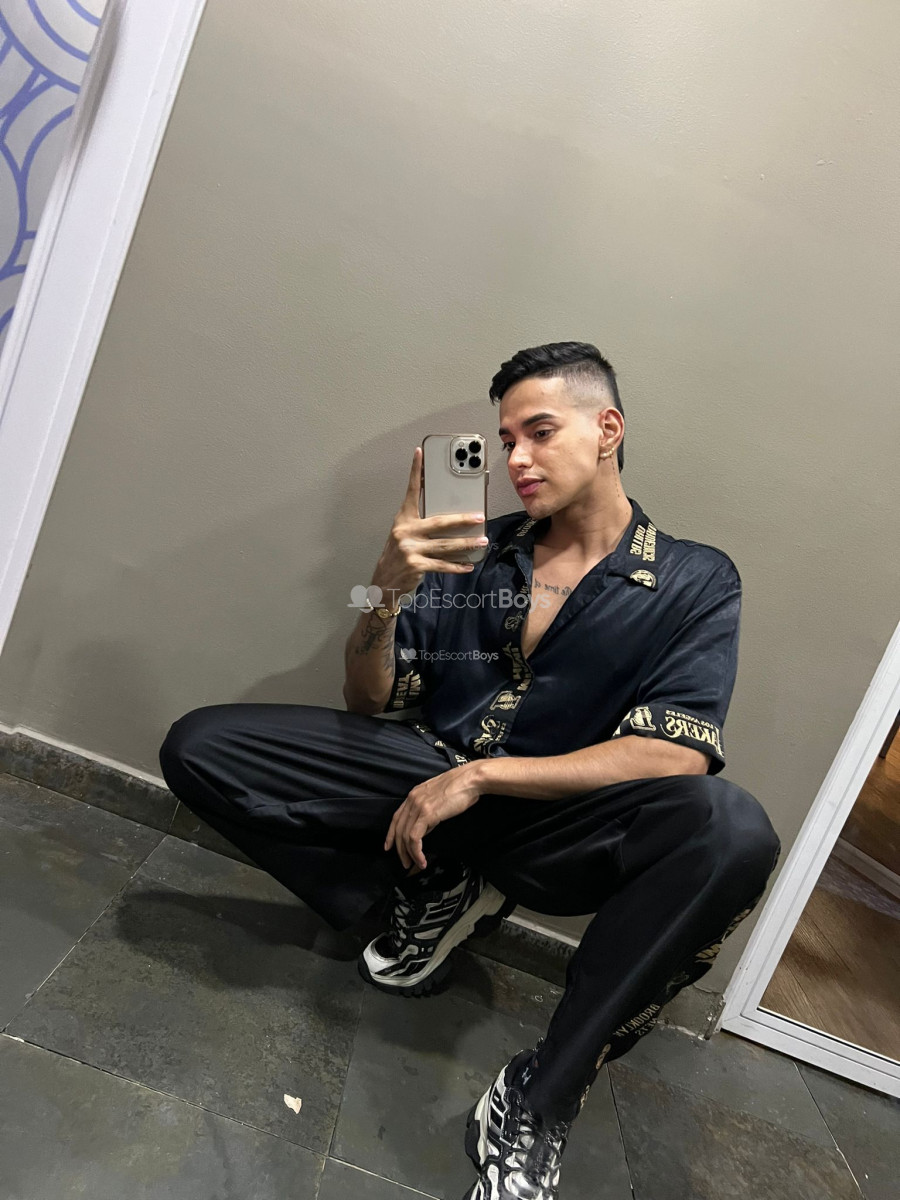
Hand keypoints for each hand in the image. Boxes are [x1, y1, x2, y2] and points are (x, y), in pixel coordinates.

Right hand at [371, 447, 486, 602]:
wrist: (384, 581)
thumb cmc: (398, 554)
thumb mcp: (405, 534)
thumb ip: (422, 524)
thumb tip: (451, 519)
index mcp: (403, 519)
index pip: (411, 491)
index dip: (416, 471)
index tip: (420, 452)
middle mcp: (406, 532)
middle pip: (439, 522)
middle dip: (462, 519)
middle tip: (479, 516)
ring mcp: (410, 549)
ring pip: (445, 545)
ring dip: (466, 544)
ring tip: (482, 541)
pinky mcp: (416, 565)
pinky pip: (442, 565)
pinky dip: (457, 565)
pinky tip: (468, 564)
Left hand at [385, 762, 482, 870]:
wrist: (471, 779)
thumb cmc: (461, 786)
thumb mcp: (439, 797)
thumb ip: (429, 809)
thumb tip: (426, 825)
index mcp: (415, 794)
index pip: (396, 817)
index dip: (391, 834)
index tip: (389, 846)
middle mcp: (413, 799)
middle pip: (398, 829)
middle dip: (400, 849)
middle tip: (405, 862)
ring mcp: (418, 806)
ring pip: (405, 835)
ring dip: (409, 854)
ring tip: (416, 864)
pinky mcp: (426, 814)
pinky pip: (414, 837)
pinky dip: (416, 851)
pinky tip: (421, 859)